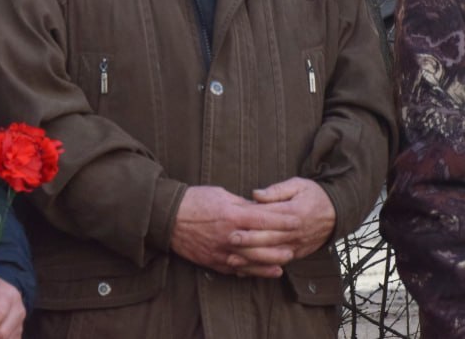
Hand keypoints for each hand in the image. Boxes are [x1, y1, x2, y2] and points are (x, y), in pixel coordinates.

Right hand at [170, 185, 297, 277]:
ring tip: (285, 261)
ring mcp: (222, 251)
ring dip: (271, 261)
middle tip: (296, 243)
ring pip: (253, 261)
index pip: (265, 219)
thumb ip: (242, 204)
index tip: (297, 221)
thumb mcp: (220, 194)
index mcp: (232, 215)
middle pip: (263, 243)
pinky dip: (252, 271)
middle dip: (282, 243)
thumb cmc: (194, 201)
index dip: (284, 221)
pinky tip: (264, 271)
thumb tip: (260, 209)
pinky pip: (237, 269)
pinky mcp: (214, 262)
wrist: (167, 217)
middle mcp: (229, 236)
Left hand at [233, 177, 335, 262]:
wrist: (337, 213)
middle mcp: (294, 231)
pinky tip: (247, 270)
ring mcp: (296, 244)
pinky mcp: (297, 253)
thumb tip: (256, 194)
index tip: (233, 221)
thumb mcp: (298, 185)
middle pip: (268, 238)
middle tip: (229, 240)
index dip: (251, 220)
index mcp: (293, 212)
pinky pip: (279, 262)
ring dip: (252, 259)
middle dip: (248, 241)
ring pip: (272, 254)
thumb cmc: (314, 195)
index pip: (269, 217)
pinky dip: (263, 267)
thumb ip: (276, 190)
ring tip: (233, 260)